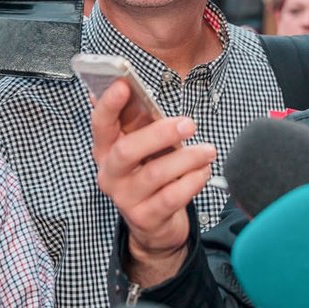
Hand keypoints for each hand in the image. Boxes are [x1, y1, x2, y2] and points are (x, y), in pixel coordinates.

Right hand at [90, 79, 215, 287]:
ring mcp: (125, 198)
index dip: (108, 104)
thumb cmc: (151, 171)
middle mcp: (109, 174)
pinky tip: (204, 171)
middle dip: (160, 133)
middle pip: (127, 150)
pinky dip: (192, 181)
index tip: (124, 84)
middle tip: (189, 124)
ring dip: (186, 158)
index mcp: (105, 150)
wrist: (155, 223)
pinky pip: (172, 197)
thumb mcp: (144, 145)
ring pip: (155, 174)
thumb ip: (140, 121)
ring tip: (208, 150)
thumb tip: (132, 86)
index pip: (100, 124)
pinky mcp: (145, 217)